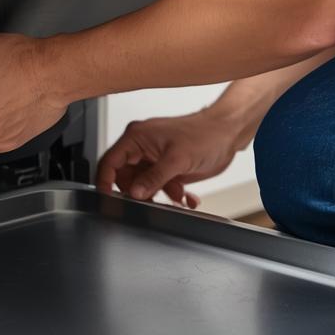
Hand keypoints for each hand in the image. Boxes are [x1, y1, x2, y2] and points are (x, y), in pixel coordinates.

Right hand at [96, 109, 246, 207]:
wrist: (228, 134)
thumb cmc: (205, 134)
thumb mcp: (177, 159)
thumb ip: (153, 178)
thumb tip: (135, 193)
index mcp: (137, 137)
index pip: (110, 162)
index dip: (106, 181)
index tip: (108, 198)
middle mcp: (143, 147)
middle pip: (125, 178)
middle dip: (139, 192)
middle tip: (150, 201)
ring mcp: (155, 158)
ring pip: (143, 185)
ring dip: (159, 194)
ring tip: (176, 195)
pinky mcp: (167, 168)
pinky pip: (160, 187)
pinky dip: (172, 195)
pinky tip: (186, 197)